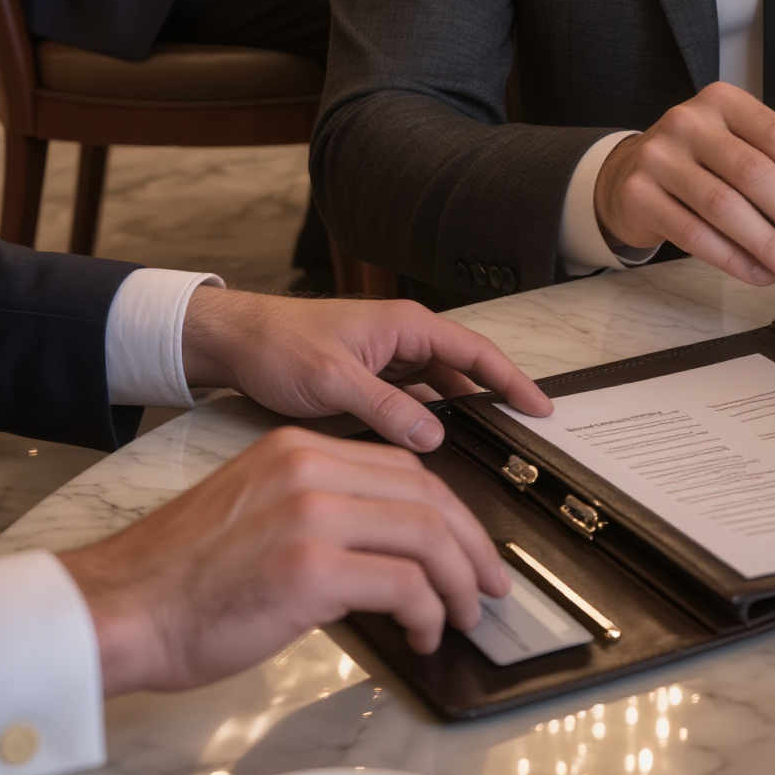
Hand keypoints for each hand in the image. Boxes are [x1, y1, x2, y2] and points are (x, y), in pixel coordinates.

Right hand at [60, 427, 507, 694]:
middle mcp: (310, 469)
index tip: (466, 543)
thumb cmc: (179, 578)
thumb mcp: (255, 508)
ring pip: (425, 533)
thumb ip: (317, 506)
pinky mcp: (310, 568)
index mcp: (299, 450)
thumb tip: (380, 544)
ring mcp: (312, 515)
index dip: (447, 508)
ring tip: (462, 613)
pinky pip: (402, 583)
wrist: (118, 608)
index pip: (402, 466)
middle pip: (426, 492)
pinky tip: (420, 632)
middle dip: (468, 542)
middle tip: (486, 581)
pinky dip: (426, 610)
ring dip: (457, 580)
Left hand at [179, 287, 551, 451]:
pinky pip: (414, 400)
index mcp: (404, 326)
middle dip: (495, 399)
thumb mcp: (333, 380)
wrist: (235, 342)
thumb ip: (385, 407)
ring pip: (440, 388)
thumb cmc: (280, 346)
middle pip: (464, 371)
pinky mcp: (370, 378)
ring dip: (464, 413)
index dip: (511, 379)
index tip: (539, 407)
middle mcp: (402, 339)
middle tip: (523, 438)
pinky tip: (438, 447)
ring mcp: (387, 359)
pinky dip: (431, 421)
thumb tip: (434, 435)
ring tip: (490, 449)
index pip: (475, 352)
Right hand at [593, 82, 774, 288]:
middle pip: (754, 172)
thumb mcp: (733, 144)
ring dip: (768, 244)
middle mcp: (689, 122)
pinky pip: (693, 234)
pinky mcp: (639, 194)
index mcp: (723, 102)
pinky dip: (732, 259)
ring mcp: (659, 157)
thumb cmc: (698, 162)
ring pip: (724, 206)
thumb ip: (774, 165)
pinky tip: (759, 274)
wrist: (627, 175)